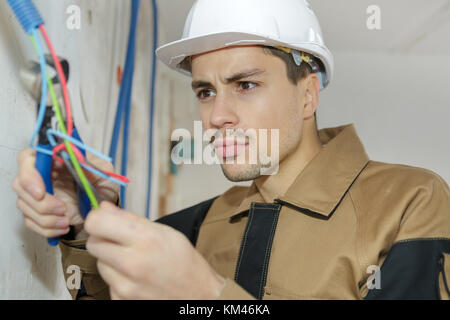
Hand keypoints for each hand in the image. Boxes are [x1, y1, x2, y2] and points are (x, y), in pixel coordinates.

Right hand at [12, 148, 119, 239]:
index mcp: (55, 160)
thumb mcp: (104, 172)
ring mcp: (38, 194)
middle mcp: (42, 175)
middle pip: (20, 185)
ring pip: (24, 206)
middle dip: (40, 203)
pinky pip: (31, 222)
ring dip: (46, 218)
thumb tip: (76, 160)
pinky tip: (64, 226)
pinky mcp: (39, 212)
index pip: (27, 158)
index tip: (41, 192)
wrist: (104, 208)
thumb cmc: (103, 185)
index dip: (28, 175)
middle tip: (63, 209)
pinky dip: (47, 228)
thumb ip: (90, 166)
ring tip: (67, 219)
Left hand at [85, 201, 225, 299]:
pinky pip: (108, 282)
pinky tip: (135, 276)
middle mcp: (132, 263)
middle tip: (121, 240)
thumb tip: (104, 208)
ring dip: (111, 259)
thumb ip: (131, 219)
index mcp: (145, 239)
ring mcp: (125, 285)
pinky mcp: (121, 299)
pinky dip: (118, 277)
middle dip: (104, 238)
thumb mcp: (165, 232)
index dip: (97, 218)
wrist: (197, 295)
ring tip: (134, 260)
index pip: (96, 222)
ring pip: (100, 263)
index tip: (103, 220)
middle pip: (93, 243)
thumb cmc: (184, 262)